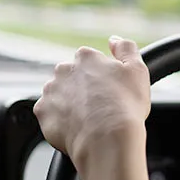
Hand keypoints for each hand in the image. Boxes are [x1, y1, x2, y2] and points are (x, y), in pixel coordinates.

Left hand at [33, 36, 150, 172]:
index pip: (89, 61)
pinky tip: (75, 129)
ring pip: (58, 95)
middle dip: (81, 89)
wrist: (107, 139)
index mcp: (85, 57)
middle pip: (71, 77)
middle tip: (98, 107)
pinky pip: (49, 115)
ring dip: (68, 104)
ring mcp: (50, 91)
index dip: (100, 78)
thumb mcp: (137, 70)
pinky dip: (59, 121)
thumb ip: (125, 48)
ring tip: (87, 120)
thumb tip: (114, 40)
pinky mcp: (42, 112)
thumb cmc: (125, 107)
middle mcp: (63, 70)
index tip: (107, 91)